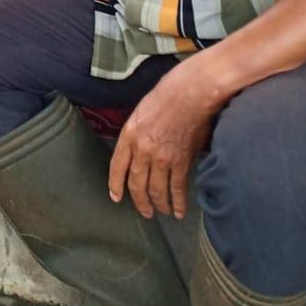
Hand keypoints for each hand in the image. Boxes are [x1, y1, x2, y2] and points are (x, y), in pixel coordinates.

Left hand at [108, 61, 216, 219]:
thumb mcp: (141, 112)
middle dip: (140, 201)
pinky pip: (177, 188)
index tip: (116, 197)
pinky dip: (178, 202)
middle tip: (145, 211)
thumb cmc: (166, 96)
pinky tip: (179, 211)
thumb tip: (140, 151)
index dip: (115, 184)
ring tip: (161, 212)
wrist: (189, 93)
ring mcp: (161, 158)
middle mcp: (142, 149)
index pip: (117, 166)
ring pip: (156, 190)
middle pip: (136, 184)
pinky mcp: (181, 161)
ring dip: (158, 205)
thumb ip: (137, 134)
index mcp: (129, 134)